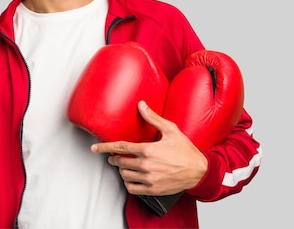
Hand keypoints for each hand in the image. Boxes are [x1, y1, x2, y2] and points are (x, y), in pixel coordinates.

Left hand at [91, 100, 208, 195]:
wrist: (199, 171)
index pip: (120, 147)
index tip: (94, 148)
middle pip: (120, 162)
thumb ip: (153, 118)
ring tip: (125, 166)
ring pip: (124, 175)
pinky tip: (131, 178)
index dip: (105, 147)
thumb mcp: (170, 130)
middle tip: (113, 157)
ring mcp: (149, 179)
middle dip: (114, 159)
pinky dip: (128, 183)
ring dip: (121, 170)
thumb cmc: (185, 150)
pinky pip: (132, 188)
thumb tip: (141, 104)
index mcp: (148, 149)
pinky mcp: (153, 189)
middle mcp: (147, 165)